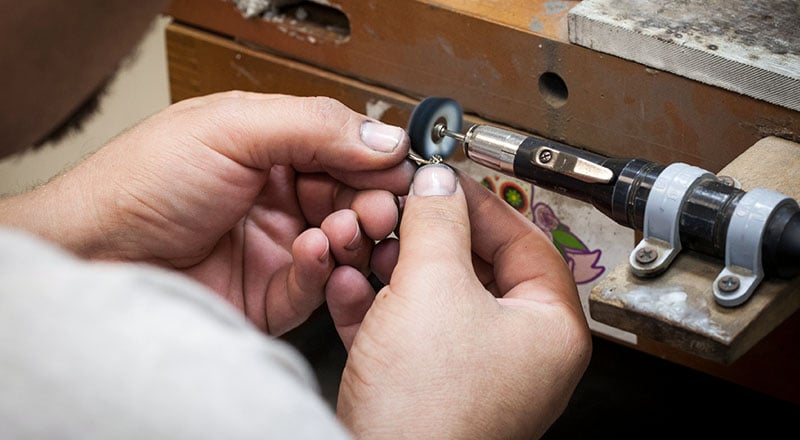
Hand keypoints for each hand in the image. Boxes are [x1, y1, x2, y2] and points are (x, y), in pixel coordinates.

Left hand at [1, 92, 414, 334]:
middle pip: (352, 197)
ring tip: (347, 227)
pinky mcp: (270, 295)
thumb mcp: (230, 128)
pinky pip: (317, 285)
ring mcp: (276, 246)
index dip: (376, 159)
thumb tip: (385, 136)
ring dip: (353, 234)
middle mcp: (278, 196)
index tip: (402, 169)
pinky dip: (322, 269)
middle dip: (373, 200)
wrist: (93, 257)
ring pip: (343, 243)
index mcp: (270, 147)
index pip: (344, 149)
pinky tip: (310, 252)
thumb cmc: (140, 184)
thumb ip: (314, 126)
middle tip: (382, 204)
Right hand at [327, 165, 591, 438]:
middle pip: (475, 266)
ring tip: (365, 243)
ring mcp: (472, 372)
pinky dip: (376, 305)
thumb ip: (438, 221)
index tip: (443, 179)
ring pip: (434, 296)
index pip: (525, 239)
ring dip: (392, 266)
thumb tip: (439, 182)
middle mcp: (518, 352)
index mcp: (547, 328)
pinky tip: (348, 285)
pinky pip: (406, 330)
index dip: (479, 200)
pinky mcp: (428, 387)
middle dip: (425, 235)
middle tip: (398, 208)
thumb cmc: (429, 409)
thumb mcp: (433, 287)